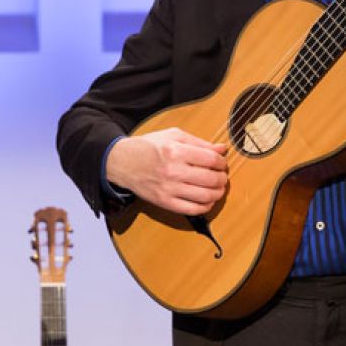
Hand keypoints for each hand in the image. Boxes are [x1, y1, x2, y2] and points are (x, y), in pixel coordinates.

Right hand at [106, 128, 228, 214]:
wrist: (124, 162)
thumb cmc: (149, 147)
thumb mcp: (173, 136)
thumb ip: (199, 142)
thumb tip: (221, 149)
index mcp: (176, 151)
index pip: (211, 160)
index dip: (222, 162)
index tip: (222, 163)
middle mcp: (173, 171)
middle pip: (211, 179)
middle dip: (222, 178)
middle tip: (222, 176)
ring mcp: (169, 189)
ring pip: (205, 196)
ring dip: (218, 193)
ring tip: (218, 189)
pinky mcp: (164, 202)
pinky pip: (192, 210)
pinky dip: (205, 207)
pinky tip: (207, 201)